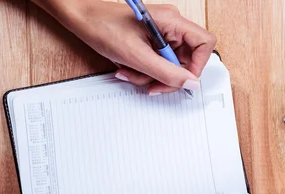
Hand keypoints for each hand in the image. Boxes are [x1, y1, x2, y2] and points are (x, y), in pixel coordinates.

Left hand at [35, 0, 215, 94]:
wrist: (81, 19)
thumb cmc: (102, 26)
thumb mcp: (137, 56)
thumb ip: (167, 73)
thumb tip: (191, 84)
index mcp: (172, 21)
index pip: (204, 44)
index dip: (197, 66)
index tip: (183, 80)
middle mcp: (171, 26)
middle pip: (187, 59)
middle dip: (167, 75)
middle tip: (152, 84)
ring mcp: (162, 34)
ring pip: (171, 65)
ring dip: (152, 75)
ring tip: (131, 72)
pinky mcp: (152, 41)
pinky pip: (158, 63)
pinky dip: (145, 71)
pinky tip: (129, 68)